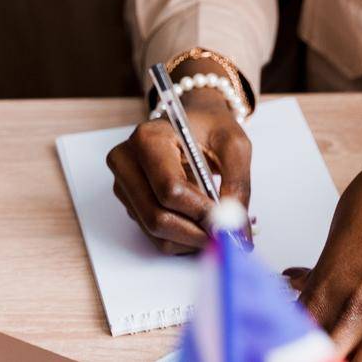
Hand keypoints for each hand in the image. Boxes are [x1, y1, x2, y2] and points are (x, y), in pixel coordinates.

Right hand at [106, 79, 251, 253]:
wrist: (191, 122)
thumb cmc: (210, 128)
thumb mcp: (234, 145)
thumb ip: (237, 183)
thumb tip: (236, 226)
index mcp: (149, 139)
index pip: (170, 188)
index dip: (200, 211)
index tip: (227, 222)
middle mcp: (127, 162)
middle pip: (156, 216)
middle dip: (195, 233)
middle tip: (225, 236)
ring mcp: (124, 185)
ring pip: (154, 231)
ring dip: (189, 239)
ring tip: (216, 227)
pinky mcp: (130, 202)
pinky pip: (153, 234)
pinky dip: (181, 239)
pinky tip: (199, 224)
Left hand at [287, 117, 361, 361]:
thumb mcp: (334, 245)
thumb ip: (318, 283)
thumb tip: (294, 292)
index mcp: (324, 288)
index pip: (292, 341)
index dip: (287, 351)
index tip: (288, 351)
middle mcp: (354, 307)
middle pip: (326, 359)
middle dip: (320, 359)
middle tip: (323, 354)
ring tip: (354, 356)